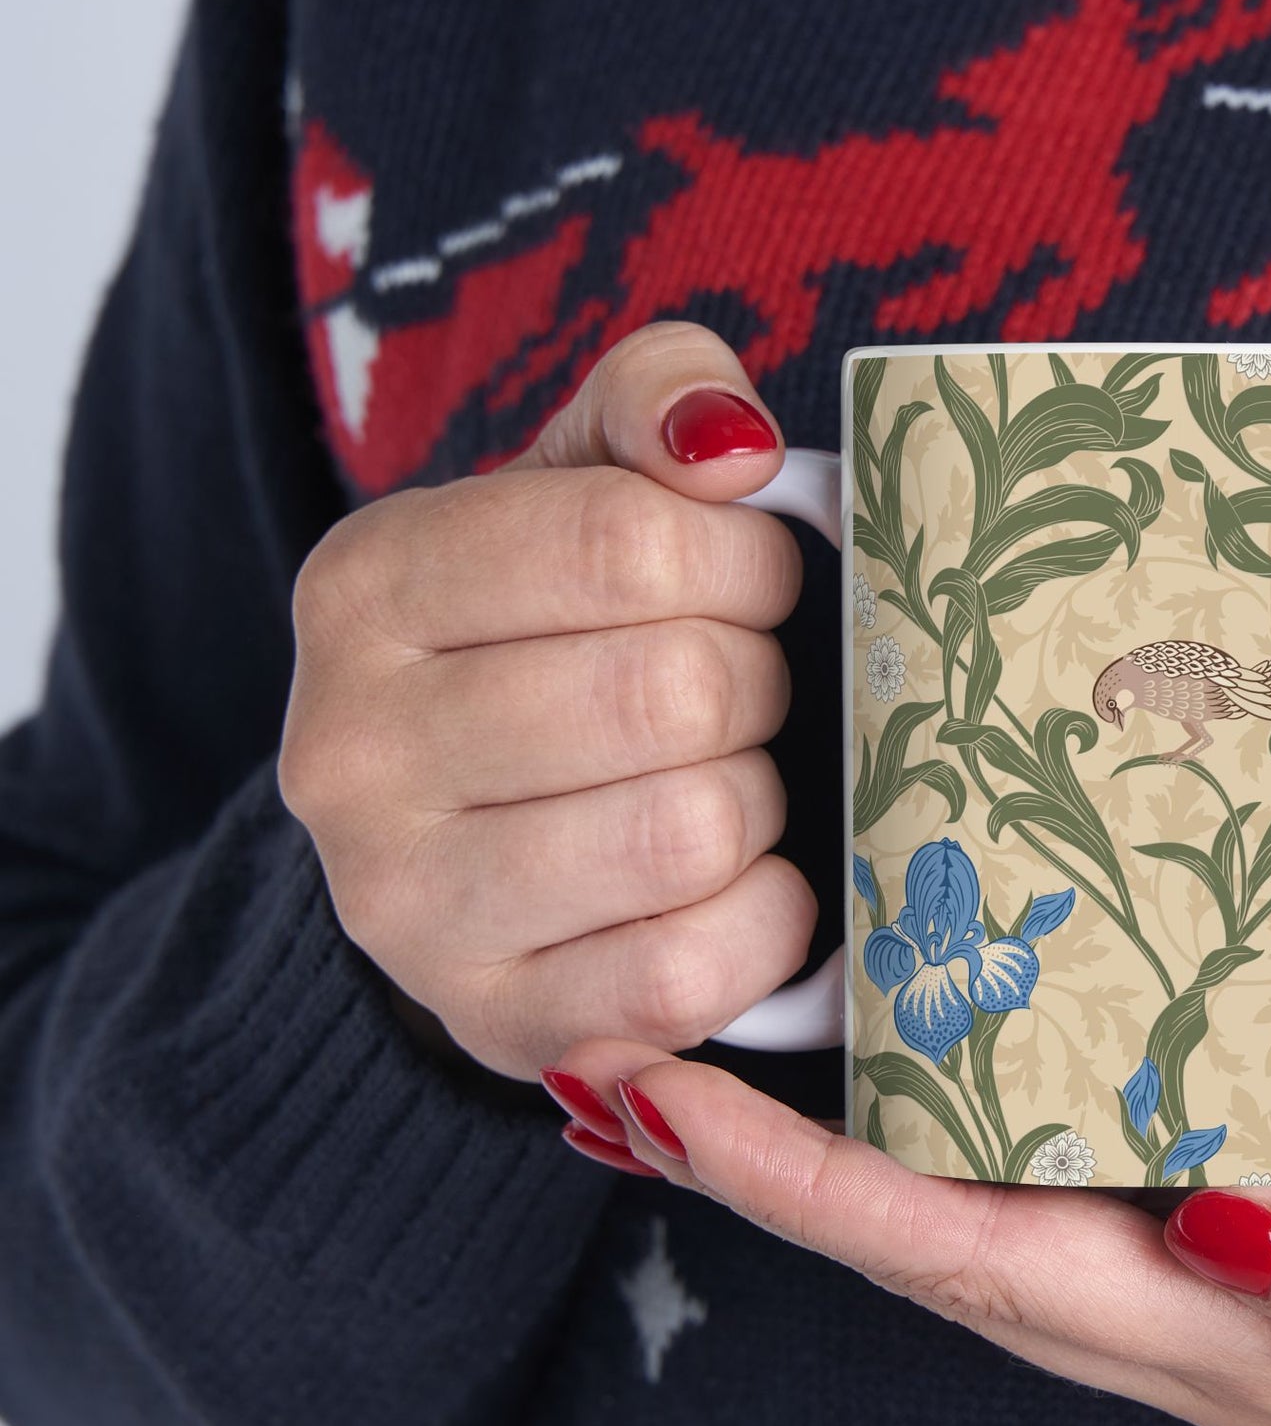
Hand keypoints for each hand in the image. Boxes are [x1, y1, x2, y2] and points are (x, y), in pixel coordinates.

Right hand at [280, 323, 813, 1078]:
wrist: (462, 840)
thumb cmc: (549, 642)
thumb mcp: (578, 486)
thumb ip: (655, 403)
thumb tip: (731, 445)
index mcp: (367, 588)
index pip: (627, 542)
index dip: (744, 561)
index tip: (753, 582)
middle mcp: (352, 752)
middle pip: (672, 692)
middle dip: (755, 684)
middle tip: (740, 692)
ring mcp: (409, 908)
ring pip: (690, 832)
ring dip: (757, 802)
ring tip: (724, 781)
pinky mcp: (497, 1022)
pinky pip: (691, 973)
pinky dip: (763, 921)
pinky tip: (737, 884)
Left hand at [549, 999, 1270, 1425]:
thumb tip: (1227, 1234)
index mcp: (1258, 1341)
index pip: (984, 1268)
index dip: (816, 1197)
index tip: (669, 1107)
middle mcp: (1207, 1301)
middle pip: (944, 1239)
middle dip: (774, 1169)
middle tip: (624, 1058)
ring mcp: (1224, 1235)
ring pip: (986, 1192)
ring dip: (841, 1135)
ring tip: (711, 1041)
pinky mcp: (1259, 1154)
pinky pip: (1067, 1132)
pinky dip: (958, 1090)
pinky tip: (909, 1021)